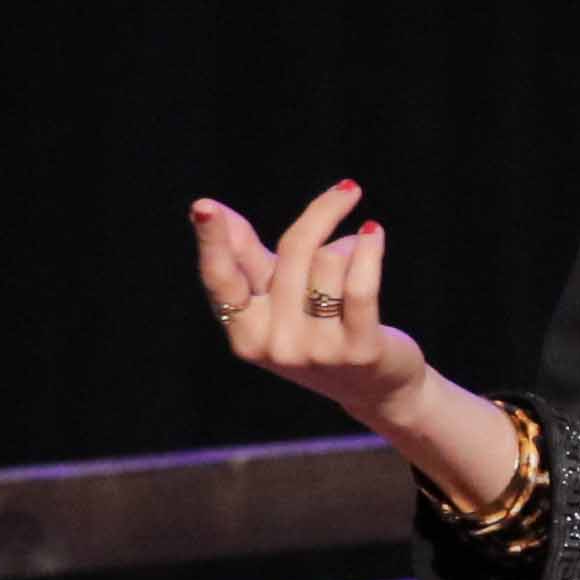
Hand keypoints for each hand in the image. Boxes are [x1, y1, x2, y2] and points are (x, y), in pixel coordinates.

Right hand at [189, 180, 436, 430]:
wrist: (376, 387)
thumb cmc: (318, 330)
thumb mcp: (275, 297)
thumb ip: (245, 256)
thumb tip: (208, 207)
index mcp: (244, 332)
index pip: (222, 279)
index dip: (213, 242)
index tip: (203, 207)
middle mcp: (274, 345)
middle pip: (293, 252)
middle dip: (321, 217)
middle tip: (347, 192)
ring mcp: (316, 352)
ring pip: (330, 260)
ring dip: (351, 246)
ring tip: (360, 258)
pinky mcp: (359, 351)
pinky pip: (360, 285)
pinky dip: (369, 251)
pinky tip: (374, 232)